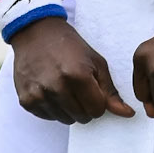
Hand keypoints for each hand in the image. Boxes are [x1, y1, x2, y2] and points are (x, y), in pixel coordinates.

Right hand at [11, 17, 135, 124]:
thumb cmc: (69, 46)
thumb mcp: (95, 62)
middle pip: (82, 118)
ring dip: (68, 108)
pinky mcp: (26, 100)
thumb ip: (110, 91)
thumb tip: (127, 114)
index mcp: (77, 75)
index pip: (97, 110)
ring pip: (66, 120)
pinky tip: (50, 89)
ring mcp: (39, 95)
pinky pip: (48, 117)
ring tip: (63, 86)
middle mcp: (56, 87)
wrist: (35, 32)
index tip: (92, 88)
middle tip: (78, 87)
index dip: (98, 101)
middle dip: (84, 106)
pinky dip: (53, 107)